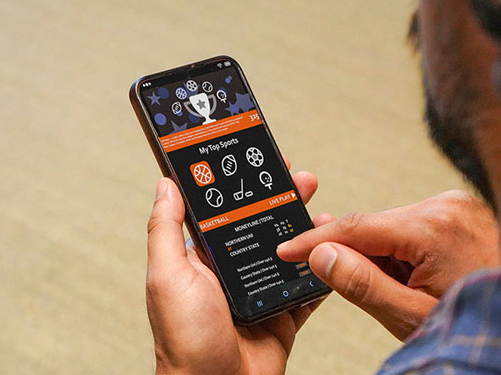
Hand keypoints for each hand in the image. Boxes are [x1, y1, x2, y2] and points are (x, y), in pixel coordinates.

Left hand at [146, 159, 330, 374]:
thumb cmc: (184, 341)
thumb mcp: (167, 276)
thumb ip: (166, 229)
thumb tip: (165, 184)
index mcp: (202, 258)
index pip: (224, 211)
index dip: (242, 185)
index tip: (259, 159)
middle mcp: (230, 272)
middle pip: (262, 225)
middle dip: (283, 200)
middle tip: (302, 179)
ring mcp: (258, 292)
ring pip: (289, 251)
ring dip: (307, 230)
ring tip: (322, 212)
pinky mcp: (282, 314)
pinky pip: (308, 286)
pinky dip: (324, 269)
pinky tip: (335, 250)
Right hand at [276, 190, 500, 339]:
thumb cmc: (480, 325)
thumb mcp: (411, 315)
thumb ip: (362, 284)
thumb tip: (321, 254)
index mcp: (434, 228)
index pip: (356, 227)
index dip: (315, 240)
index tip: (287, 251)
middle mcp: (446, 205)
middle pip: (374, 225)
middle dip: (356, 255)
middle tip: (359, 291)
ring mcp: (458, 205)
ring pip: (393, 225)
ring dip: (383, 255)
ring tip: (406, 292)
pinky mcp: (462, 211)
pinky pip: (414, 226)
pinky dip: (403, 250)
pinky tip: (418, 278)